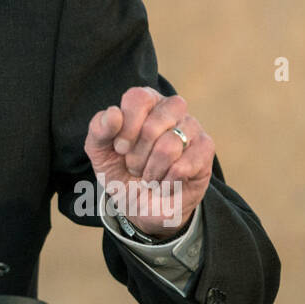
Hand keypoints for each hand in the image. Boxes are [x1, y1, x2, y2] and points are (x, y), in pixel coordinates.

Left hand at [83, 86, 212, 239]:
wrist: (141, 204)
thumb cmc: (121, 170)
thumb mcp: (100, 151)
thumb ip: (99, 129)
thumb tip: (114, 113)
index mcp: (145, 101)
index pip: (138, 98)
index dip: (126, 127)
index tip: (119, 149)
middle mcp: (172, 107)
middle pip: (153, 124)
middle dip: (137, 155)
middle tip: (135, 166)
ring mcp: (192, 126)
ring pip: (169, 146)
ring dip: (151, 171)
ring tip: (150, 176)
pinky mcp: (205, 149)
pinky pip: (183, 165)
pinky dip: (167, 181)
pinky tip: (165, 183)